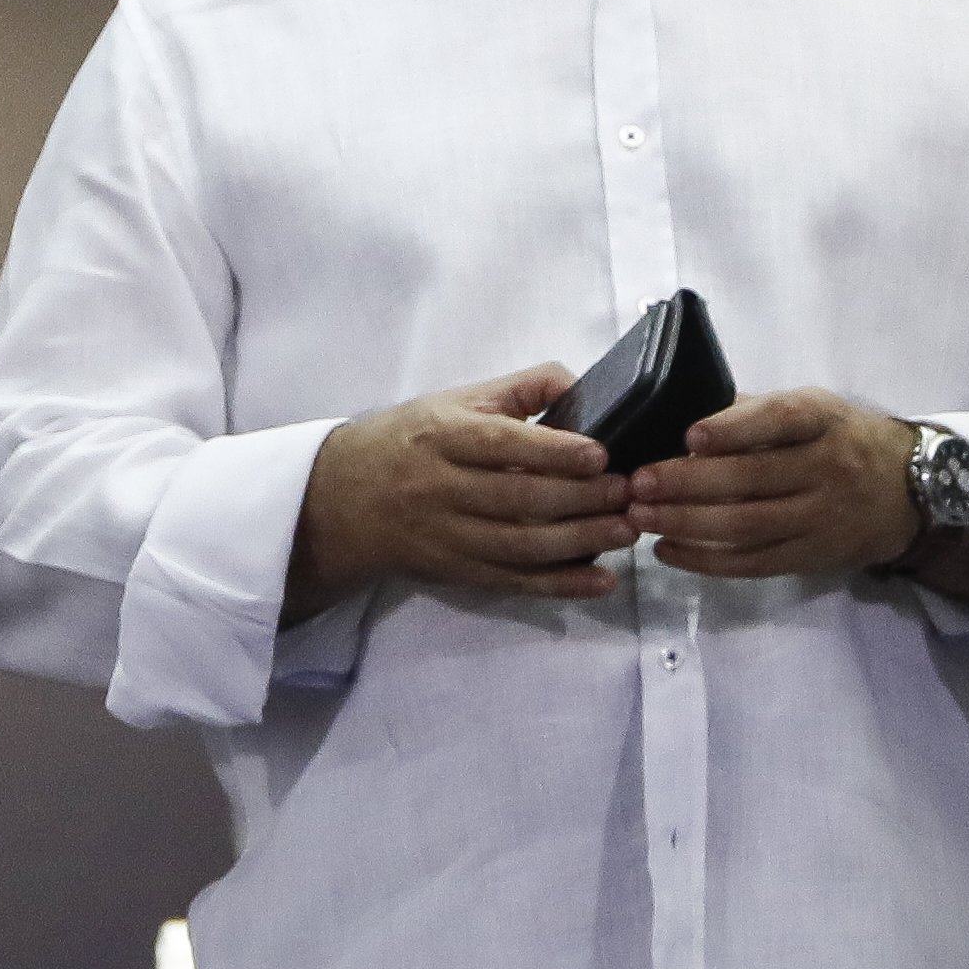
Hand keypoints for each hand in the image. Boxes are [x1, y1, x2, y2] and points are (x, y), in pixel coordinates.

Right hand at [286, 365, 637, 617]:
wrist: (340, 498)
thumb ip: (518, 389)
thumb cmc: (408, 440)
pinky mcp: (455, 570)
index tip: (600, 455)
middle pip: (516, 498)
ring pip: (519, 545)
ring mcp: (446, 534)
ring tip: (625, 530)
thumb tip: (581, 383)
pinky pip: (512, 581)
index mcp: (441, 436)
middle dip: (580, 499)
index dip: (552, 451)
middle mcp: (439, 487)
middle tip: (628, 493)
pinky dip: (559, 585)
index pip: (500, 444)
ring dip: (579, 542)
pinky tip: (600, 580)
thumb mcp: (453, 401)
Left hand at [630, 390, 918, 577]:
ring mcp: (823, 518)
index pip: (782, 420)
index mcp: (824, 421)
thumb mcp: (811, 409)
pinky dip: (706, 560)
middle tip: (637, 483)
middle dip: (688, 482)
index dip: (736, 428)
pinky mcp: (813, 556)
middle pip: (753, 478)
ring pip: (747, 525)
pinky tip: (667, 550)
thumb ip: (752, 412)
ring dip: (687, 523)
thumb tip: (675, 413)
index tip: (689, 436)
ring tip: (639, 517)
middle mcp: (828, 468)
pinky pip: (755, 563)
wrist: (910, 491)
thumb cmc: (841, 439)